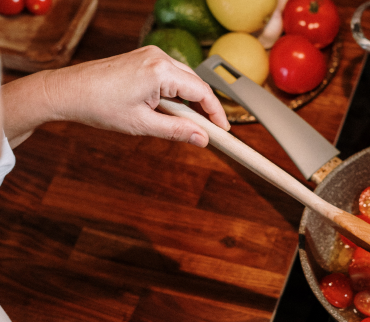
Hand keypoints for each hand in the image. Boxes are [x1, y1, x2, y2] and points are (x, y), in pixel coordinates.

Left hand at [2, 46, 228, 147]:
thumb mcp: (142, 124)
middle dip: (204, 108)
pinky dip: (176, 93)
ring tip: (189, 124)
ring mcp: (150, 54)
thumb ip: (177, 131)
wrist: (67, 91)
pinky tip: (172, 109)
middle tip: (209, 131)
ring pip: (183, 79)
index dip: (216, 112)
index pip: (202, 92)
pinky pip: (170, 74)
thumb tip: (202, 139)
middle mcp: (159, 56)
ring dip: (190, 101)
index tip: (223, 129)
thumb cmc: (98, 106)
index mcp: (160, 70)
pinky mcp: (143, 57)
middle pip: (195, 84)